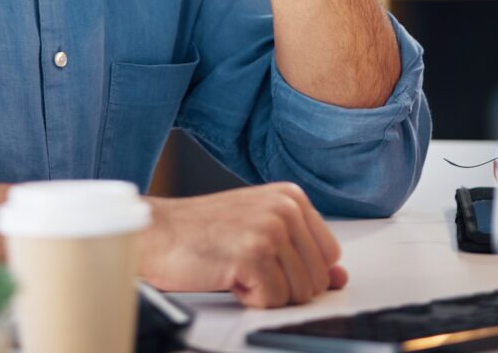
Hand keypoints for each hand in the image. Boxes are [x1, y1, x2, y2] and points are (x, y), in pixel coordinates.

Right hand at [141, 183, 347, 307]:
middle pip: (318, 279)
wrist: (158, 233)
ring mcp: (271, 228)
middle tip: (247, 264)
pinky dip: (250, 298)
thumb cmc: (202, 232)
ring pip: (299, 294)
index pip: (329, 256)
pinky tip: (229, 275)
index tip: (269, 262)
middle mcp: (285, 207)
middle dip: (283, 285)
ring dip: (265, 292)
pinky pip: (274, 302)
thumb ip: (302, 252)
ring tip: (236, 266)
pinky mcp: (254, 253)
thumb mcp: (260, 232)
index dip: (298, 271)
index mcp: (291, 196)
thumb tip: (340, 278)